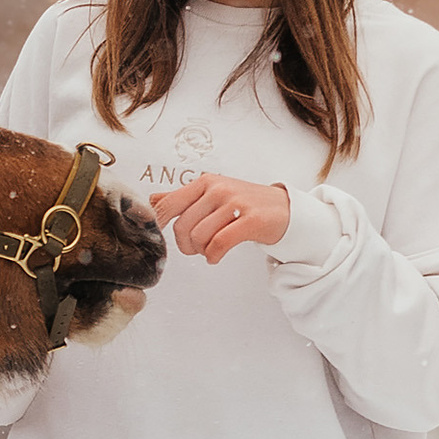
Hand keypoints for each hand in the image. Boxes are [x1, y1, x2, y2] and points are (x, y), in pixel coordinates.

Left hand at [150, 174, 289, 264]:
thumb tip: (152, 199)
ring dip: (200, 251)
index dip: (157, 224)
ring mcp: (236, 203)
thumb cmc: (245, 203)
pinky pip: (220, 243)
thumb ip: (182, 198)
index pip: (168, 205)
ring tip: (209, 251)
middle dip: (184, 245)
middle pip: (182, 226)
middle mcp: (218, 189)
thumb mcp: (211, 194)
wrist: (285, 209)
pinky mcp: (251, 220)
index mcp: (205, 183)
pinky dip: (213, 255)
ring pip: (200, 236)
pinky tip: (215, 256)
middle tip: (194, 249)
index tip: (156, 237)